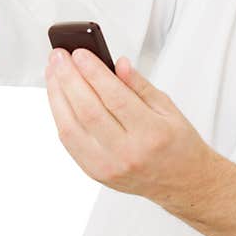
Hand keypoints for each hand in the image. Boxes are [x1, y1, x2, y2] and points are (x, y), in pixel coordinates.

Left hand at [45, 48, 217, 204]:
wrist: (182, 181)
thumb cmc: (178, 144)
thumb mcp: (168, 108)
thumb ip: (140, 85)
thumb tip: (118, 64)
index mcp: (152, 133)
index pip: (115, 97)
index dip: (94, 72)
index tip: (80, 53)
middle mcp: (128, 152)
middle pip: (88, 110)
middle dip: (69, 79)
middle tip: (60, 57)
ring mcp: (108, 166)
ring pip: (71, 127)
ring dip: (57, 96)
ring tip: (53, 72)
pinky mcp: (95, 173)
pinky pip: (69, 143)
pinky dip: (60, 116)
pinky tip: (58, 97)